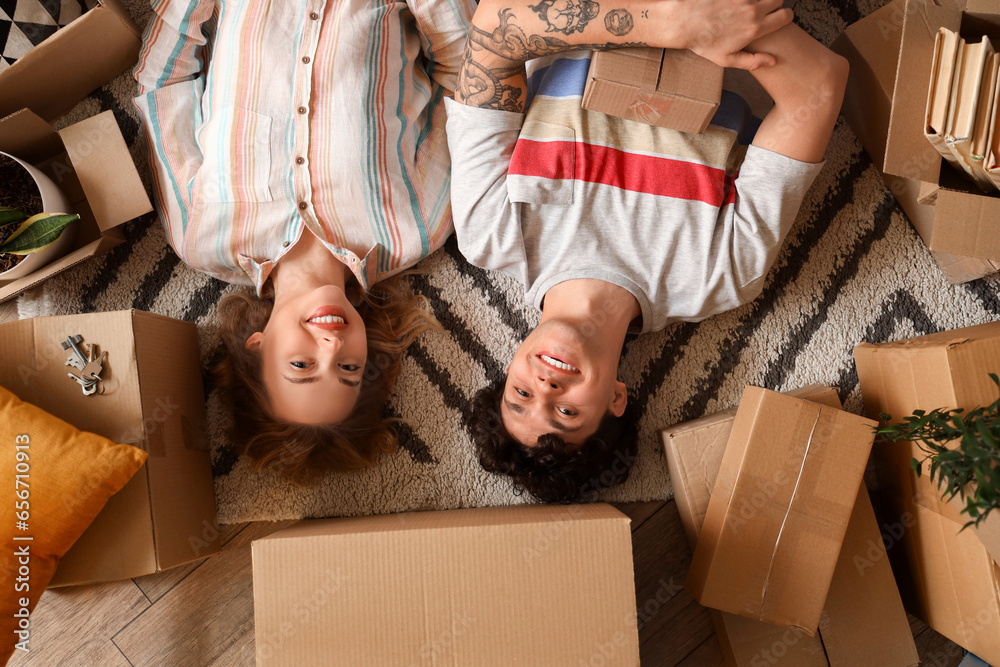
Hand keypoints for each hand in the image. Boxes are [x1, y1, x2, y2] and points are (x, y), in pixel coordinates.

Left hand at [666, 0, 793, 69]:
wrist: (684, 22)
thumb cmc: (704, 43)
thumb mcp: (727, 59)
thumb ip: (752, 61)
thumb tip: (773, 61)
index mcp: (755, 28)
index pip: (787, 16)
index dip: (784, 18)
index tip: (778, 20)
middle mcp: (752, 10)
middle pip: (778, 0)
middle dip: (774, 6)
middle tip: (763, 13)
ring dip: (760, 0)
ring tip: (748, 8)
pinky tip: (735, 4)